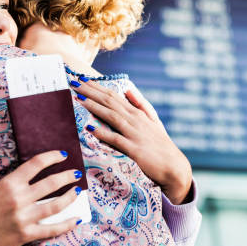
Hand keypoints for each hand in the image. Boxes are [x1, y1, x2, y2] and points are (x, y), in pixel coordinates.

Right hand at [0, 150, 80, 245]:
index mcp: (9, 183)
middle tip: (76, 173)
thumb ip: (18, 183)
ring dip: (71, 196)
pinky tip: (76, 218)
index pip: (36, 164)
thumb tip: (43, 175)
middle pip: (51, 183)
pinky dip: (67, 223)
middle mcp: (18, 198)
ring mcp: (23, 217)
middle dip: (68, 176)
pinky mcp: (26, 234)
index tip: (63, 154)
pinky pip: (52, 228)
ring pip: (56, 204)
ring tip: (78, 191)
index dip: (52, 157)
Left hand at [71, 78, 191, 204]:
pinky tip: (91, 128)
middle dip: (90, 91)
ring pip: (112, 116)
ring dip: (94, 107)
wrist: (173, 166)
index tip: (81, 79)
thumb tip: (128, 88)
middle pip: (109, 102)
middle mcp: (135, 120)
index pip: (113, 95)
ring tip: (78, 99)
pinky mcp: (134, 150)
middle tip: (73, 83)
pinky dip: (103, 133)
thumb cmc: (160, 144)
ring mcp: (134, 134)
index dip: (96, 86)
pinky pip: (116, 140)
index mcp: (137, 112)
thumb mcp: (152, 120)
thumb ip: (140, 103)